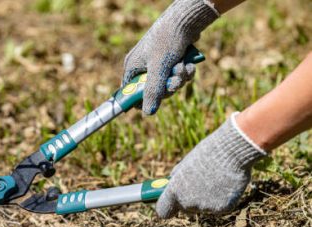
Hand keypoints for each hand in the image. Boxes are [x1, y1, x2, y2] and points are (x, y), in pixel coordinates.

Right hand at [122, 0, 218, 114]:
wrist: (185, 20)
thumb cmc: (167, 41)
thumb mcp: (159, 68)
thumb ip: (153, 91)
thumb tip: (147, 113)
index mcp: (133, 67)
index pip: (131, 92)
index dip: (141, 100)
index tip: (153, 104)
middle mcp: (143, 67)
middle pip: (154, 91)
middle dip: (168, 87)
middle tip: (175, 82)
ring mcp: (157, 64)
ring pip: (168, 84)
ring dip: (179, 79)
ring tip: (184, 68)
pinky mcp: (170, 61)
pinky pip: (177, 76)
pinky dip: (184, 72)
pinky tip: (189, 65)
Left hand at [156, 113, 265, 217]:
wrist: (232, 152)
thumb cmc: (207, 154)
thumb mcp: (186, 164)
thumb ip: (177, 178)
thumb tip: (172, 184)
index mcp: (174, 191)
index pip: (163, 211)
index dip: (168, 207)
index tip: (171, 204)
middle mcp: (187, 202)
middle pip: (185, 209)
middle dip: (190, 199)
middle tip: (199, 184)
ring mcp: (206, 208)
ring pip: (204, 207)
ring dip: (208, 197)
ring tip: (216, 178)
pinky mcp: (223, 209)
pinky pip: (219, 206)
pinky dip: (222, 198)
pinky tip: (226, 183)